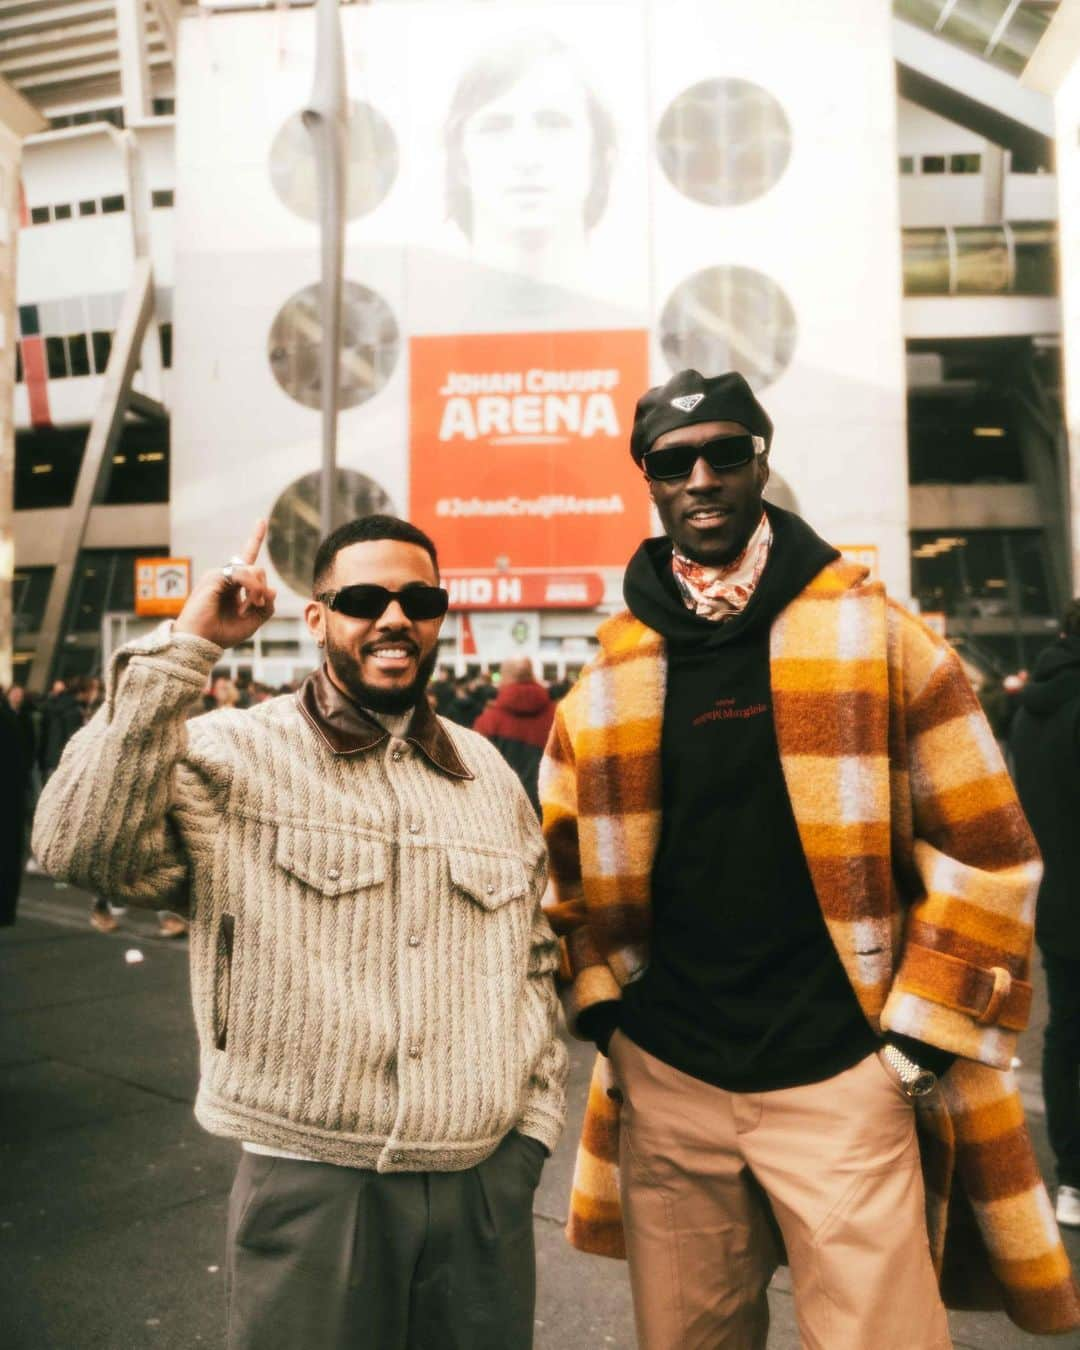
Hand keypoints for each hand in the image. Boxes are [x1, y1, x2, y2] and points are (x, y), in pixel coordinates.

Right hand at [174, 520, 276, 648]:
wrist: (200, 641)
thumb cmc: (221, 633)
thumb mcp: (251, 622)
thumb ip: (265, 607)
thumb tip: (273, 589)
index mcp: (233, 585)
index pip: (246, 558)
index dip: (254, 539)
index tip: (262, 521)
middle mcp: (225, 577)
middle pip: (256, 569)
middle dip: (262, 588)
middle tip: (257, 606)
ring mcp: (219, 576)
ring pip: (253, 570)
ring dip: (258, 590)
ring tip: (252, 606)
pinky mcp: (215, 577)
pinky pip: (243, 574)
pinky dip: (252, 588)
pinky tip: (250, 601)